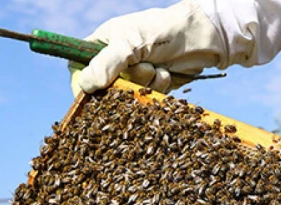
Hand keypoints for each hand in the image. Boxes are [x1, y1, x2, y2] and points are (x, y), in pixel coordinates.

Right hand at [69, 0, 224, 96]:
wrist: (201, 36)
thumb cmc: (162, 31)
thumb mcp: (129, 44)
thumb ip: (105, 64)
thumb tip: (85, 87)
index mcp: (103, 43)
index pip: (79, 67)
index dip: (83, 82)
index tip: (92, 93)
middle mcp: (116, 59)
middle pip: (104, 87)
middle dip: (123, 84)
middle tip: (140, 70)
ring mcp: (135, 72)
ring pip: (127, 94)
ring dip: (143, 84)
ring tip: (157, 68)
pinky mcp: (152, 84)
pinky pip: (146, 97)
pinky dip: (157, 87)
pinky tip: (167, 73)